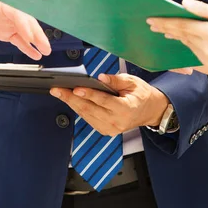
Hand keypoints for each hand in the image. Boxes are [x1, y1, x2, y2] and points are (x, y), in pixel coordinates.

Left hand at [0, 0, 50, 59]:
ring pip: (25, 31)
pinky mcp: (4, 32)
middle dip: (36, 33)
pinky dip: (27, 47)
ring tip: (45, 51)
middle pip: (26, 22)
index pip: (17, 12)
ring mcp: (6, 22)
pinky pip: (18, 39)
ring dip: (36, 41)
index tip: (31, 36)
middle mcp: (7, 11)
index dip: (25, 24)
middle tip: (45, 45)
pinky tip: (35, 54)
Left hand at [50, 74, 169, 135]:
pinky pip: (88, 119)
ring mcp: (110, 128)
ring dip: (71, 103)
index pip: (103, 101)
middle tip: (57, 90)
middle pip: (90, 109)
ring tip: (59, 93)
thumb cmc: (141, 95)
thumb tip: (100, 77)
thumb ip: (116, 80)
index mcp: (126, 109)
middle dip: (71, 98)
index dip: (89, 94)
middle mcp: (117, 121)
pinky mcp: (105, 130)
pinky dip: (79, 109)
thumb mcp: (133, 82)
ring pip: (86, 115)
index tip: (75, 88)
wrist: (149, 111)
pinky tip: (70, 100)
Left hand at [148, 0, 207, 76]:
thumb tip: (183, 4)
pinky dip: (189, 49)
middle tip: (154, 25)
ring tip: (168, 32)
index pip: (181, 26)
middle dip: (168, 30)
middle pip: (182, 37)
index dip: (165, 23)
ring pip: (188, 47)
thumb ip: (202, 9)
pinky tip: (184, 42)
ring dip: (178, 39)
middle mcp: (207, 50)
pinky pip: (194, 58)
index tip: (151, 20)